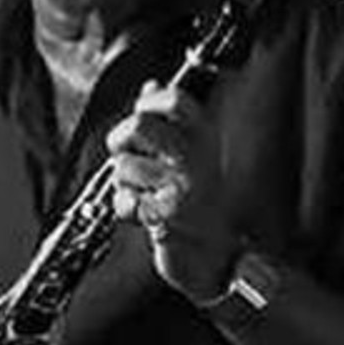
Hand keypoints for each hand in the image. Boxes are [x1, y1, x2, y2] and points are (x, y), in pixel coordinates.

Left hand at [106, 80, 238, 302]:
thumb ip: (174, 118)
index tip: (143, 113)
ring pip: (125, 166)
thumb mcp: (197, 154)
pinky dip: (125, 209)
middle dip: (121, 138)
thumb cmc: (205, 206)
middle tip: (125, 152)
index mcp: (208, 138)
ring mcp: (183, 187)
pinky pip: (125, 201)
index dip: (149, 102)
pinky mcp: (167, 216)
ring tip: (143, 193)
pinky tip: (142, 215)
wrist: (222, 259)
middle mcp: (198, 158)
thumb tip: (151, 85)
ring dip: (124, 182)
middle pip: (139, 126)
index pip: (173, 99)